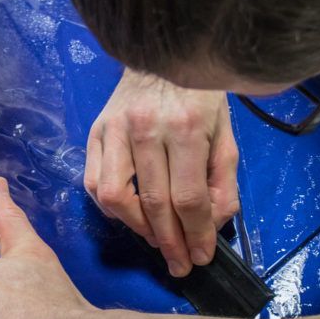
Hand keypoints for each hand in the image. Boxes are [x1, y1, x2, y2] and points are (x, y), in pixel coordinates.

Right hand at [86, 69, 239, 276]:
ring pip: (116, 197)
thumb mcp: (225, 133)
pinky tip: (131, 215)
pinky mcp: (95, 132)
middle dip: (170, 243)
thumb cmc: (199, 95)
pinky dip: (111, 208)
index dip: (196, 235)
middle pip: (153, 204)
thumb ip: (223, 180)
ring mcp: (115, 130)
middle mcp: (147, 130)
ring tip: (156, 240)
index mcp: (186, 128)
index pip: (188, 198)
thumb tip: (213, 223)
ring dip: (137, 228)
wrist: (162, 54)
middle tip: (180, 265)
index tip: (202, 257)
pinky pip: (94, 183)